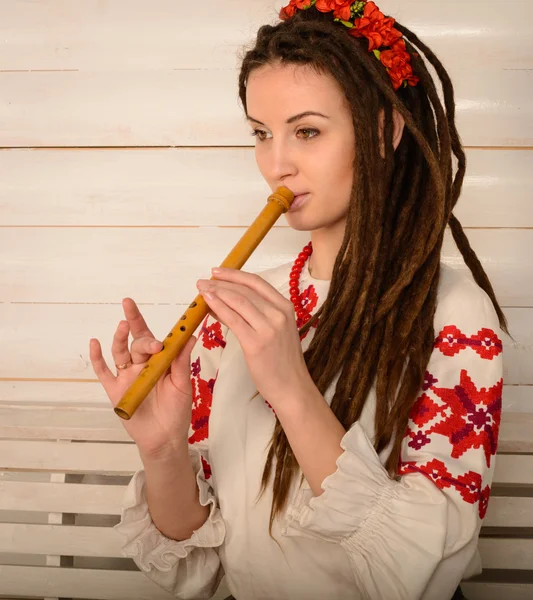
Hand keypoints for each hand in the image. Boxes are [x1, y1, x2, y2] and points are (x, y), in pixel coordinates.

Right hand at [89, 297, 196, 457]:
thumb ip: (181, 362)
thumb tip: (190, 337)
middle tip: (141, 329)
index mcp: (159, 361)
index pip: (153, 337)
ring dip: (119, 339)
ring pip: (120, 352)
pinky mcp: (115, 390)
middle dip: (138, 332)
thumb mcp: (182, 385)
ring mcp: (127, 376)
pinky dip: (98, 358)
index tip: (145, 310)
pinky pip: (103, 372)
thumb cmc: (177, 411)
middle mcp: (141, 365)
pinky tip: (95, 343)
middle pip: (137, 342)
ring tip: (122, 326)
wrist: (165, 438)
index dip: (150, 323)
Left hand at [196, 268, 311, 407]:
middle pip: (245, 290)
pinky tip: (207, 303)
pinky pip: (233, 319)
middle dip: (221, 283)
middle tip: (203, 281)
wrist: (292, 386)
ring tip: (201, 289)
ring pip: (238, 301)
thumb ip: (254, 315)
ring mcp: (268, 328)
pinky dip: (218, 308)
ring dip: (216, 292)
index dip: (235, 274)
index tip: (218, 272)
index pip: (257, 282)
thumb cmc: (282, 361)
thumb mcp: (274, 331)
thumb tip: (224, 301)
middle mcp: (279, 313)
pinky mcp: (256, 343)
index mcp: (285, 307)